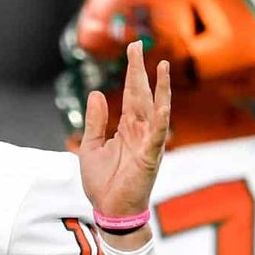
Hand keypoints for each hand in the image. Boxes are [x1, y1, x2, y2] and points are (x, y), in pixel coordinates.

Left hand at [78, 41, 170, 225]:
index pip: (132, 93)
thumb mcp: (91, 146)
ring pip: (156, 109)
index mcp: (127, 128)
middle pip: (142, 94)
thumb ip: (96, 120)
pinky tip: (163, 102)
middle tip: (138, 45)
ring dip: (160, 88)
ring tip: (161, 66)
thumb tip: (97, 93)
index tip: (132, 49)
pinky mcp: (150, 157)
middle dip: (140, 70)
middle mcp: (140, 131)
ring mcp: (147, 142)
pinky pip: (157, 134)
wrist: (109, 210)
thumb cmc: (102, 182)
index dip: (132, 71)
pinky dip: (160, 118)